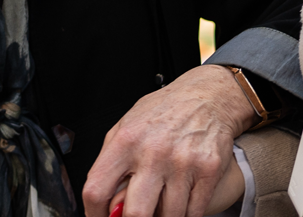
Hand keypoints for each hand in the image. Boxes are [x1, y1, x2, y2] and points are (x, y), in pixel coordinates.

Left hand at [83, 64, 257, 216]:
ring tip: (158, 206)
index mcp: (126, 141)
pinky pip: (193, 213)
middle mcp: (153, 152)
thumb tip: (103, 202)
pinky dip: (184, 215)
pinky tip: (178, 204)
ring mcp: (183, 163)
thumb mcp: (125, 127)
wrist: (205, 97)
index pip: (97, 189)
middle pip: (135, 213)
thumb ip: (110, 163)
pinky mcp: (208, 171)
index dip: (94, 213)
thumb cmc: (162, 113)